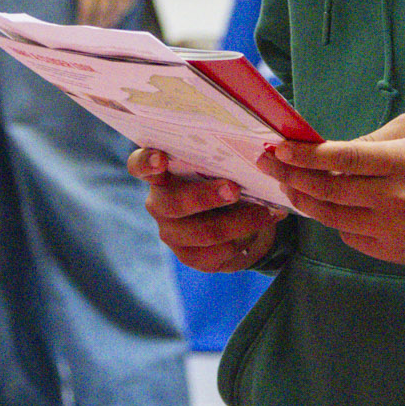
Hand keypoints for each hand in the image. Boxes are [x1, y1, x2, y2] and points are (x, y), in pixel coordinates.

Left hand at [76, 0, 137, 27]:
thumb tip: (85, 14)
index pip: (86, 10)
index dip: (83, 20)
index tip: (81, 27)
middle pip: (99, 14)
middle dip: (95, 24)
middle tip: (92, 33)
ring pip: (113, 13)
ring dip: (107, 22)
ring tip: (102, 27)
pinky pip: (124, 8)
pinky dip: (118, 15)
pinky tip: (113, 18)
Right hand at [129, 147, 285, 271]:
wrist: (233, 221)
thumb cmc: (222, 179)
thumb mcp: (218, 165)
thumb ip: (220, 157)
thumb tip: (252, 149)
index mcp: (160, 174)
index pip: (139, 166)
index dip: (147, 162)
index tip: (161, 157)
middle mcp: (159, 203)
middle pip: (174, 203)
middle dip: (206, 196)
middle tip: (234, 189)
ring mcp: (171, 232)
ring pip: (202, 232)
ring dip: (238, 222)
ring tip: (265, 212)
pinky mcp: (188, 256)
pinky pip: (214, 254)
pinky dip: (243, 240)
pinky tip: (261, 226)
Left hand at [258, 113, 404, 263]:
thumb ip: (370, 139)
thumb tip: (328, 152)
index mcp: (402, 162)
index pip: (342, 159)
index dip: (306, 155)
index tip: (279, 149)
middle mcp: (396, 198)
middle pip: (330, 191)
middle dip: (293, 176)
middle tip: (269, 164)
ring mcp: (394, 229)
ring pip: (332, 217)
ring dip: (304, 200)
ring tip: (289, 186)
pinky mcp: (393, 251)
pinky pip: (349, 235)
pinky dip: (334, 220)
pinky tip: (327, 206)